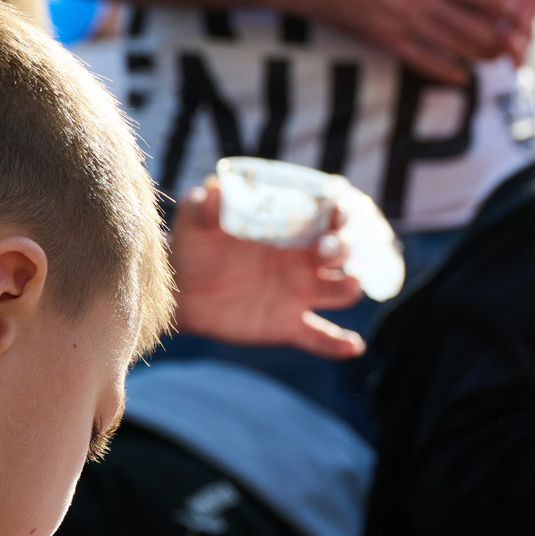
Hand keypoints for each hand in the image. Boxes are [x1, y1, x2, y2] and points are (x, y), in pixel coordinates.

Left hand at [170, 182, 365, 358]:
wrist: (181, 291)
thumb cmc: (194, 247)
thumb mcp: (195, 221)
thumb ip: (204, 205)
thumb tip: (214, 189)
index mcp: (289, 232)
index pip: (326, 218)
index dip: (339, 212)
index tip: (337, 209)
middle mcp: (303, 262)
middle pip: (342, 253)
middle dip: (343, 247)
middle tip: (326, 246)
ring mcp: (299, 295)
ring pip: (340, 291)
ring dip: (349, 286)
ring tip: (349, 284)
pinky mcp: (288, 326)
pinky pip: (320, 337)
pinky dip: (338, 344)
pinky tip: (353, 346)